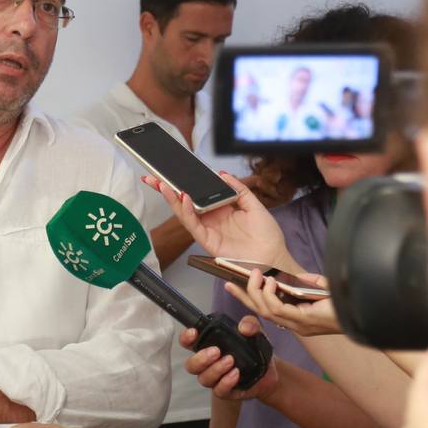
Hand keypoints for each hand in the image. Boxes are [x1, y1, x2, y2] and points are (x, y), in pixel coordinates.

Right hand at [142, 171, 293, 268]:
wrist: (273, 256)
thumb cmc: (266, 236)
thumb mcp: (254, 205)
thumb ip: (238, 189)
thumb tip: (222, 174)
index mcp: (221, 209)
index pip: (197, 193)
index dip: (185, 184)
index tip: (173, 171)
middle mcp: (211, 218)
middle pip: (184, 202)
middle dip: (167, 190)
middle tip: (153, 177)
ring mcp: (207, 229)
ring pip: (184, 213)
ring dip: (172, 199)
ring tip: (163, 185)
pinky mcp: (207, 240)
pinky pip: (193, 224)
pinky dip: (187, 211)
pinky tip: (184, 199)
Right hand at [180, 319, 278, 401]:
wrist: (271, 371)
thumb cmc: (256, 349)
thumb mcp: (256, 332)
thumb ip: (251, 324)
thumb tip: (244, 327)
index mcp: (208, 346)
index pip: (188, 343)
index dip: (186, 338)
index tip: (194, 333)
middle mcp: (208, 364)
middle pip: (191, 365)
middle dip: (200, 358)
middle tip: (216, 351)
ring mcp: (215, 378)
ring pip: (203, 378)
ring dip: (215, 369)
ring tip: (230, 361)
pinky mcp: (226, 391)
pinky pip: (219, 390)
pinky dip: (226, 382)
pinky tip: (236, 374)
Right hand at [223, 271, 341, 336]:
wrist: (364, 314)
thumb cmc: (345, 304)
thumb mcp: (321, 289)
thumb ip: (307, 283)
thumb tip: (295, 277)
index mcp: (296, 319)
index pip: (266, 309)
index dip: (249, 298)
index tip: (235, 284)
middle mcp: (294, 325)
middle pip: (260, 311)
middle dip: (244, 296)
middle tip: (231, 282)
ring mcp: (298, 325)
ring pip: (266, 310)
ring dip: (257, 292)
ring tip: (255, 275)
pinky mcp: (304, 321)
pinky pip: (278, 308)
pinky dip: (270, 294)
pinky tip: (271, 282)